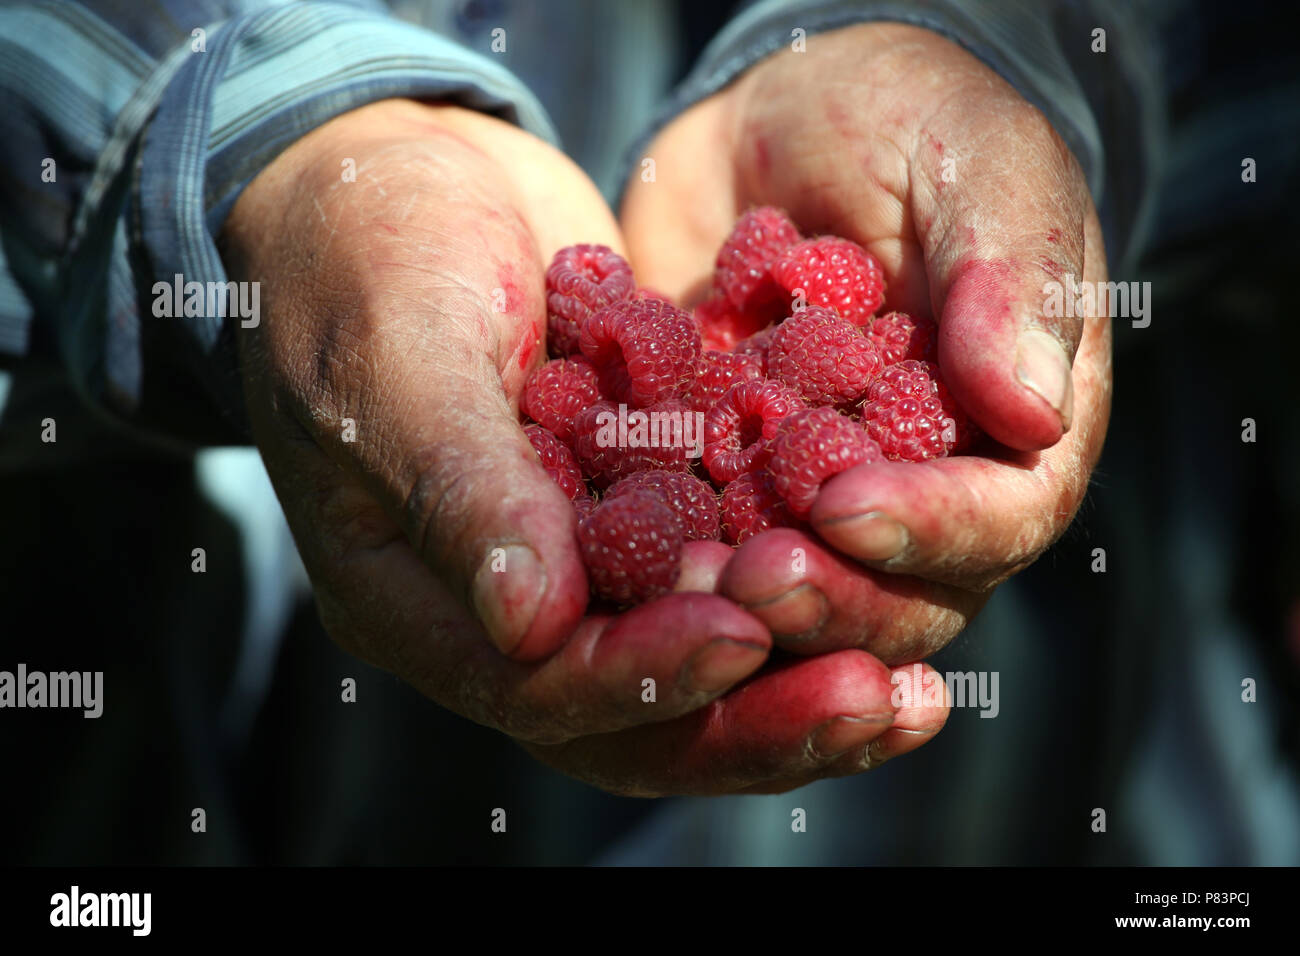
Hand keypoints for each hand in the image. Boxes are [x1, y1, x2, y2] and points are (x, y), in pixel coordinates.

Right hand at [222, 100, 943, 794]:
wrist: (399, 171)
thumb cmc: (365, 254)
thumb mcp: (402, 359)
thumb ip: (462, 490)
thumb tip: (530, 626)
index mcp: (415, 599)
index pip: (539, 685)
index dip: (645, 676)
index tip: (747, 634)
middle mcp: (501, 604)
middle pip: (637, 713)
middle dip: (756, 712)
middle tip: (876, 698)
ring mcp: (576, 556)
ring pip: (696, 649)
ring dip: (801, 667)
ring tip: (912, 688)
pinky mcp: (640, 498)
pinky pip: (727, 562)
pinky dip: (804, 576)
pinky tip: (894, 578)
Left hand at [622, 23, 1112, 664]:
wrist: (769, 126)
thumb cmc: (903, 121)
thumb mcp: (976, 161)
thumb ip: (1012, 275)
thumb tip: (1033, 413)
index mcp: (1015, 424)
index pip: (1005, 514)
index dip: (934, 529)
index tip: (844, 506)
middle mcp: (928, 484)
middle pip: (903, 592)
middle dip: (831, 594)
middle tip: (748, 579)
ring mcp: (823, 498)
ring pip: (806, 590)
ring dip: (744, 603)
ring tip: (676, 582)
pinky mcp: (731, 490)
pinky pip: (707, 541)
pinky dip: (663, 556)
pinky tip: (606, 548)